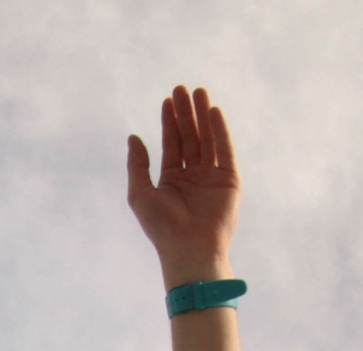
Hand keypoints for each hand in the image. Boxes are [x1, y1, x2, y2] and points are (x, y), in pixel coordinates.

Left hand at [127, 85, 239, 287]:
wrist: (189, 248)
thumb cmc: (162, 227)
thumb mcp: (140, 194)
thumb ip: (137, 165)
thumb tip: (133, 137)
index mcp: (172, 179)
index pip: (172, 144)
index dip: (169, 122)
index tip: (168, 100)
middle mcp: (193, 176)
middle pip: (190, 137)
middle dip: (186, 113)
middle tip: (182, 89)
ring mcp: (212, 177)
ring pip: (207, 139)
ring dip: (203, 116)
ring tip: (199, 92)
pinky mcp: (229, 180)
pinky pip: (224, 150)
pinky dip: (220, 131)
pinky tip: (213, 112)